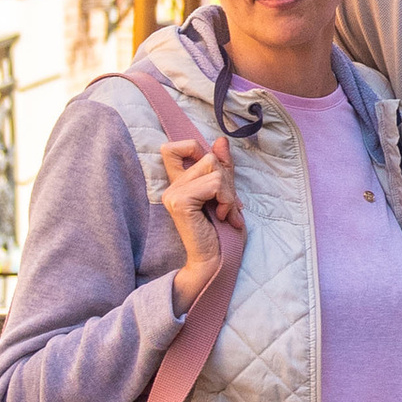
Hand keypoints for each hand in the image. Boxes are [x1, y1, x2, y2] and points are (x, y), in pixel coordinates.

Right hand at [158, 131, 241, 309]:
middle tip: (230, 206)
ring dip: (229, 193)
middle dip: (228, 181)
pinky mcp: (181, 202)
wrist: (217, 261)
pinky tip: (222, 217)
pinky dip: (226, 199)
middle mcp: (171, 187)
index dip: (196, 149)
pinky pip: (214, 184)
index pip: (173, 147)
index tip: (215, 176)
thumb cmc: (222, 232)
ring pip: (214, 169)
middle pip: (208, 157)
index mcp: (179, 183)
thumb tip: (221, 140)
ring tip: (227, 213)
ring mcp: (173, 194)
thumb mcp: (226, 193)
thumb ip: (223, 167)